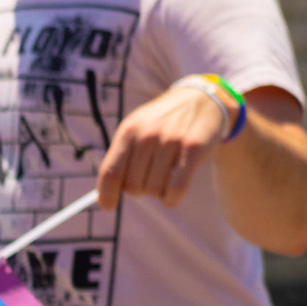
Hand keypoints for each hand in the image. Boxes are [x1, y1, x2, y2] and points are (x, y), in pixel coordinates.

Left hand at [94, 81, 227, 210]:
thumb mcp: (138, 129)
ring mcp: (172, 140)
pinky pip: (176, 188)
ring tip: (166, 178)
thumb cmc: (164, 122)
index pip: (111, 171)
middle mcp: (148, 135)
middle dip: (140, 190)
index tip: (108, 206)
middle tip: (150, 179)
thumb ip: (121, 158)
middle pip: (133, 186)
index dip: (107, 194)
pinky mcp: (194, 148)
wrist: (202, 99)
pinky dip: (171, 199)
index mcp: (129, 130)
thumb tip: (104, 196)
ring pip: (155, 189)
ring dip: (158, 192)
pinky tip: (172, 195)